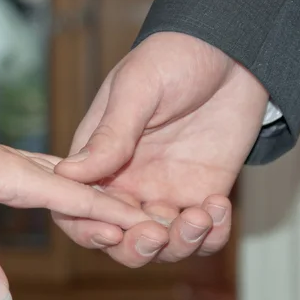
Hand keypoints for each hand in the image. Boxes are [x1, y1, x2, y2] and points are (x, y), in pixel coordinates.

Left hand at [0, 98, 150, 299]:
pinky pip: (43, 172)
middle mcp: (17, 164)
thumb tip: (1, 298)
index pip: (79, 197)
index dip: (115, 214)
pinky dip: (66, 183)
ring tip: (120, 205)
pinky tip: (64, 186)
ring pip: (63, 177)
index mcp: (14, 176)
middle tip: (150, 217)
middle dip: (116, 203)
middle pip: (80, 185)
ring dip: (93, 192)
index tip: (150, 223)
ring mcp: (6, 159)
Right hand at [54, 32, 268, 265]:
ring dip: (180, 243)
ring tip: (200, 214)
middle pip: (119, 240)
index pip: (78, 209)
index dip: (88, 228)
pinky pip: (204, 235)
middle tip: (157, 234)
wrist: (231, 51)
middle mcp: (129, 184)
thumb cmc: (174, 58)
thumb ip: (109, 135)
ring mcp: (167, 192)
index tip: (112, 229)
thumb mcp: (137, 90)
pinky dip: (212, 235)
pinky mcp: (203, 195)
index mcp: (99, 161)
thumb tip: (68, 175)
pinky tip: (218, 205)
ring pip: (163, 246)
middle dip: (135, 248)